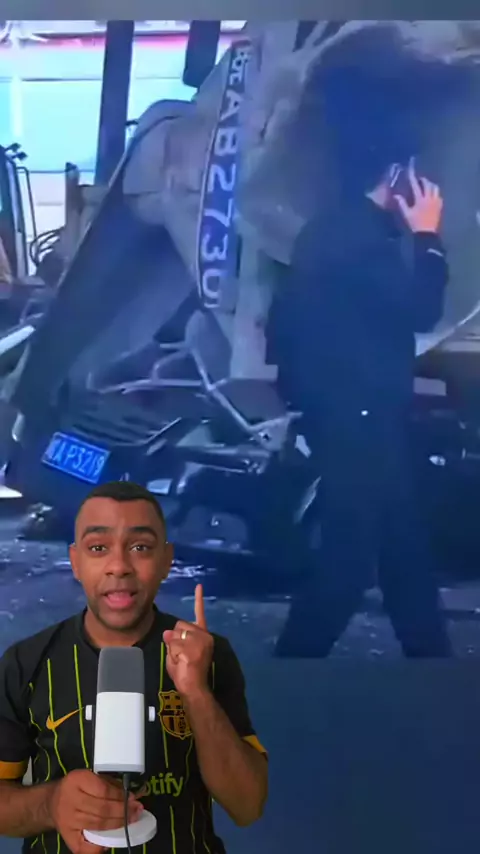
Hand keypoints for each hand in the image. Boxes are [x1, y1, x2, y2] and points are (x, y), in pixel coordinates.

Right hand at [48, 769, 143, 853]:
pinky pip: (86, 847)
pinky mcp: (67, 837)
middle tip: (137, 811)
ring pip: (98, 825)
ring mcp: (68, 821)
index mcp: (77, 780)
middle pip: (102, 809)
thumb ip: (109, 784)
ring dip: (118, 824)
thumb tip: (132, 795)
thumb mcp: (90, 777)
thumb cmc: (76, 787)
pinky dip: (101, 846)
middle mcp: (70, 800)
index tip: (133, 799)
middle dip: (123, 811)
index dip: (120, 796)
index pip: (103, 790)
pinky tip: (112, 840)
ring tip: (131, 821)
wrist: (51, 802)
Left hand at [163, 584, 213, 698]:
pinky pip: (174, 644)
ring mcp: (199, 641)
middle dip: (175, 638)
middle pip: (179, 624)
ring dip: (173, 648)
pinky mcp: (193, 647)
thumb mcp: (177, 654)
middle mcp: (203, 635)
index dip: (198, 599)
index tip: (199, 585)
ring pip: (175, 634)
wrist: (194, 688)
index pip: (199, 614)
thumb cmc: (186, 673)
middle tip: (181, 655)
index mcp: (203, 635)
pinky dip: (173, 653)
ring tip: (181, 661)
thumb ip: (173, 641)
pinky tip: (181, 662)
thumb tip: (168, 633)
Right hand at [394, 159, 442, 232]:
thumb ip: (402, 204)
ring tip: (427, 185)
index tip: (410, 169)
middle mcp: (429, 198)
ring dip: (431, 185)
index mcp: (420, 200)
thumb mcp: (407, 214)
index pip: (415, 185)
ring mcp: (436, 202)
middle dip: (423, 180)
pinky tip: (433, 195)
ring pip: (435, 188)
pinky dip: (436, 193)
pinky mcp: (440, 206)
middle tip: (420, 179)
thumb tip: (396, 195)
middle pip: (428, 184)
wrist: (427, 234)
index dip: (412, 177)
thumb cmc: (415, 224)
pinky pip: (439, 195)